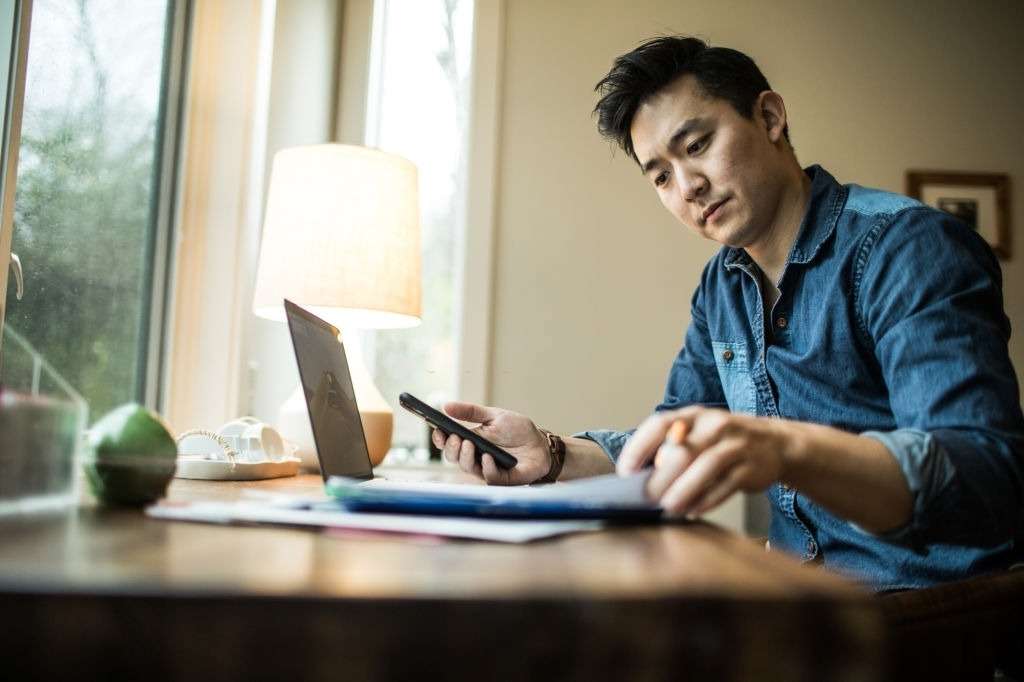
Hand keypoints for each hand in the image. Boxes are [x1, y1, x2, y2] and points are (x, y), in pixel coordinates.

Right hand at [432, 402, 550, 484]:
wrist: (540, 443)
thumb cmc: (517, 430)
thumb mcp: (493, 415)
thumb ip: (471, 412)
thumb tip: (446, 406)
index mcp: (470, 440)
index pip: (448, 443)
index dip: (440, 439)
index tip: (438, 431)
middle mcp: (474, 457)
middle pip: (453, 457)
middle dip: (451, 448)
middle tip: (456, 438)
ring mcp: (486, 469)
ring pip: (467, 468)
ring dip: (465, 457)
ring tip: (469, 444)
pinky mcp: (501, 479)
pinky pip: (489, 477)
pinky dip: (487, 467)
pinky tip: (487, 457)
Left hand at [617, 406, 788, 515]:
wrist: (774, 443)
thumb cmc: (722, 442)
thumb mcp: (697, 434)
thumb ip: (670, 449)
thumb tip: (636, 478)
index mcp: (692, 416)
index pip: (659, 425)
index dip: (639, 448)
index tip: (626, 472)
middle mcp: (713, 425)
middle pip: (682, 451)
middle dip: (661, 478)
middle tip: (646, 499)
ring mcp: (735, 445)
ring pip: (706, 467)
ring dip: (684, 490)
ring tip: (668, 508)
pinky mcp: (751, 467)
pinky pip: (727, 485)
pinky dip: (708, 500)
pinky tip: (693, 511)